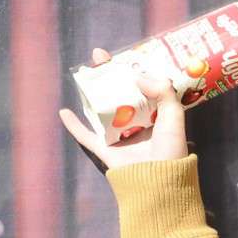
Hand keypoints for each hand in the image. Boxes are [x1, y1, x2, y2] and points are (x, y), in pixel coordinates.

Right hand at [58, 46, 188, 171]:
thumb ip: (164, 93)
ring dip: (91, 92)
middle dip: (108, 75)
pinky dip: (73, 125)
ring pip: (101, 109)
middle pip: (118, 93)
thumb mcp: (174, 117)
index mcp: (153, 115)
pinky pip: (86, 136)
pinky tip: (63, 112)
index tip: (122, 55)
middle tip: (98, 56)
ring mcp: (117, 136)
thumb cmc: (170, 151)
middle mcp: (134, 123)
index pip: (140, 87)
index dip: (131, 70)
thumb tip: (139, 76)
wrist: (158, 182)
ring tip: (83, 74)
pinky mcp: (105, 149)